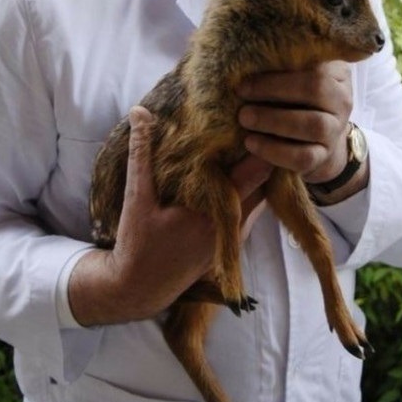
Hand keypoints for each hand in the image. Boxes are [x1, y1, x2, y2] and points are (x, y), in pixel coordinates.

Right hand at [68, 108, 269, 328]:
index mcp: (215, 215)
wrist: (138, 289)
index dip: (259, 145)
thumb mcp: (137, 197)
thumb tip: (139, 111)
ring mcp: (234, 238)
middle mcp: (233, 229)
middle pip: (264, 183)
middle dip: (261, 154)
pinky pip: (251, 209)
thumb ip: (140, 153)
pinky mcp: (230, 243)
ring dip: (256, 172)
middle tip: (254, 123)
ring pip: (260, 197)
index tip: (255, 118)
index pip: (255, 174)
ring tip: (247, 140)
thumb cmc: (137, 245)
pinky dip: (248, 188)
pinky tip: (236, 171)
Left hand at [237, 61, 353, 181]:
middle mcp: (342, 99)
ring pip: (313, 124)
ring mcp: (336, 129)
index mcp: (336, 71)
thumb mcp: (295, 76)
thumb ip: (281, 68)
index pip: (314, 62)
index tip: (247, 74)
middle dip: (274, 90)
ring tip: (244, 118)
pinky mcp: (324, 156)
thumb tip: (246, 59)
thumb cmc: (299, 97)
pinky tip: (252, 143)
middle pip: (315, 89)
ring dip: (274, 121)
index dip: (280, 67)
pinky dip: (275, 151)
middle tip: (241, 93)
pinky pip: (303, 156)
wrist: (320, 137)